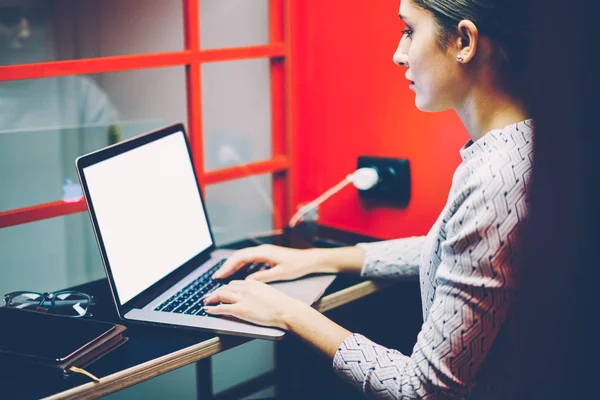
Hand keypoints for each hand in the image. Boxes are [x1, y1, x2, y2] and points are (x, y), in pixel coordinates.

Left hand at [202, 280, 306, 329]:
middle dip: (215, 292)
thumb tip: (253, 297)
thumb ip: (258, 292)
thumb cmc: (281, 304)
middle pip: (225, 287)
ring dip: (211, 298)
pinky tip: (208, 310)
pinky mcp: (240, 309)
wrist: (286, 310)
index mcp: (252, 283)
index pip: (233, 283)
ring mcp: (242, 298)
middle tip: (209, 297)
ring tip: (205, 302)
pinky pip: (222, 307)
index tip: (221, 292)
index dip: (225, 288)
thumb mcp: (268, 292)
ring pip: (220, 294)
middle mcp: (245, 288)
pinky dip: (212, 308)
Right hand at [213, 244, 332, 282]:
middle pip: (239, 256)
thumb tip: (247, 281)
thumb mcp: (280, 274)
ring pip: (243, 257)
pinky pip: (249, 259)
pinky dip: (241, 265)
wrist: (310, 260)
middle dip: (226, 266)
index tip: (219, 275)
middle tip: (216, 277)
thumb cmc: (297, 266)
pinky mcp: (267, 256)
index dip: (228, 266)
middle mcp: (262, 250)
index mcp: (264, 252)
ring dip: (233, 265)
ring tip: (223, 276)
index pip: (240, 257)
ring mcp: (264, 252)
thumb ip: (263, 276)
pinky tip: (237, 273)